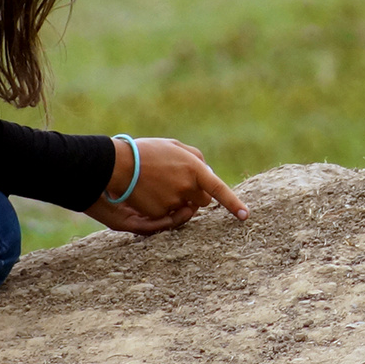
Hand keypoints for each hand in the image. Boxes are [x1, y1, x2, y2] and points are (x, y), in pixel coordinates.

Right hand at [90, 136, 247, 234]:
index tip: (246, 216)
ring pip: (185, 208)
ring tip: (158, 185)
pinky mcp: (160, 213)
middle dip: (196, 196)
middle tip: (179, 184)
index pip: (219, 189)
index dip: (234, 204)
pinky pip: (168, 215)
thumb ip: (196, 158)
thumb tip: (209, 171)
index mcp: (194, 168)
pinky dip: (162, 207)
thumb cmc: (146, 151)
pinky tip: (149, 194)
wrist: (118, 164)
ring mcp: (174, 202)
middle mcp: (187, 187)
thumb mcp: (174, 146)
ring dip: (178, 200)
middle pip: (203, 201)